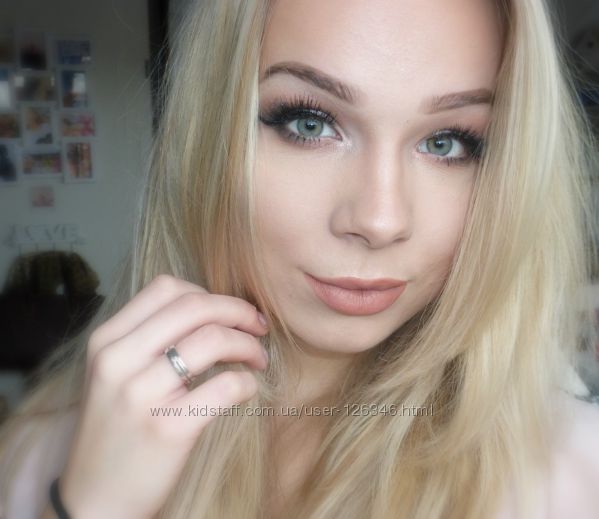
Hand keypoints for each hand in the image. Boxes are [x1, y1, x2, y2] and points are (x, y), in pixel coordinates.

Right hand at [58, 274, 268, 518]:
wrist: (96, 499)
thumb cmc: (117, 429)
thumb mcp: (114, 373)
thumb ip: (149, 337)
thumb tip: (212, 310)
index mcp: (107, 340)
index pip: (167, 288)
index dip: (210, 294)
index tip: (231, 312)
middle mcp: (119, 360)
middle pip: (195, 306)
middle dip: (238, 311)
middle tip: (258, 327)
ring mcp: (141, 394)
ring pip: (213, 340)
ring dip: (248, 344)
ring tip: (258, 359)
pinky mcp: (168, 428)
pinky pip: (226, 386)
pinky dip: (247, 381)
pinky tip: (247, 388)